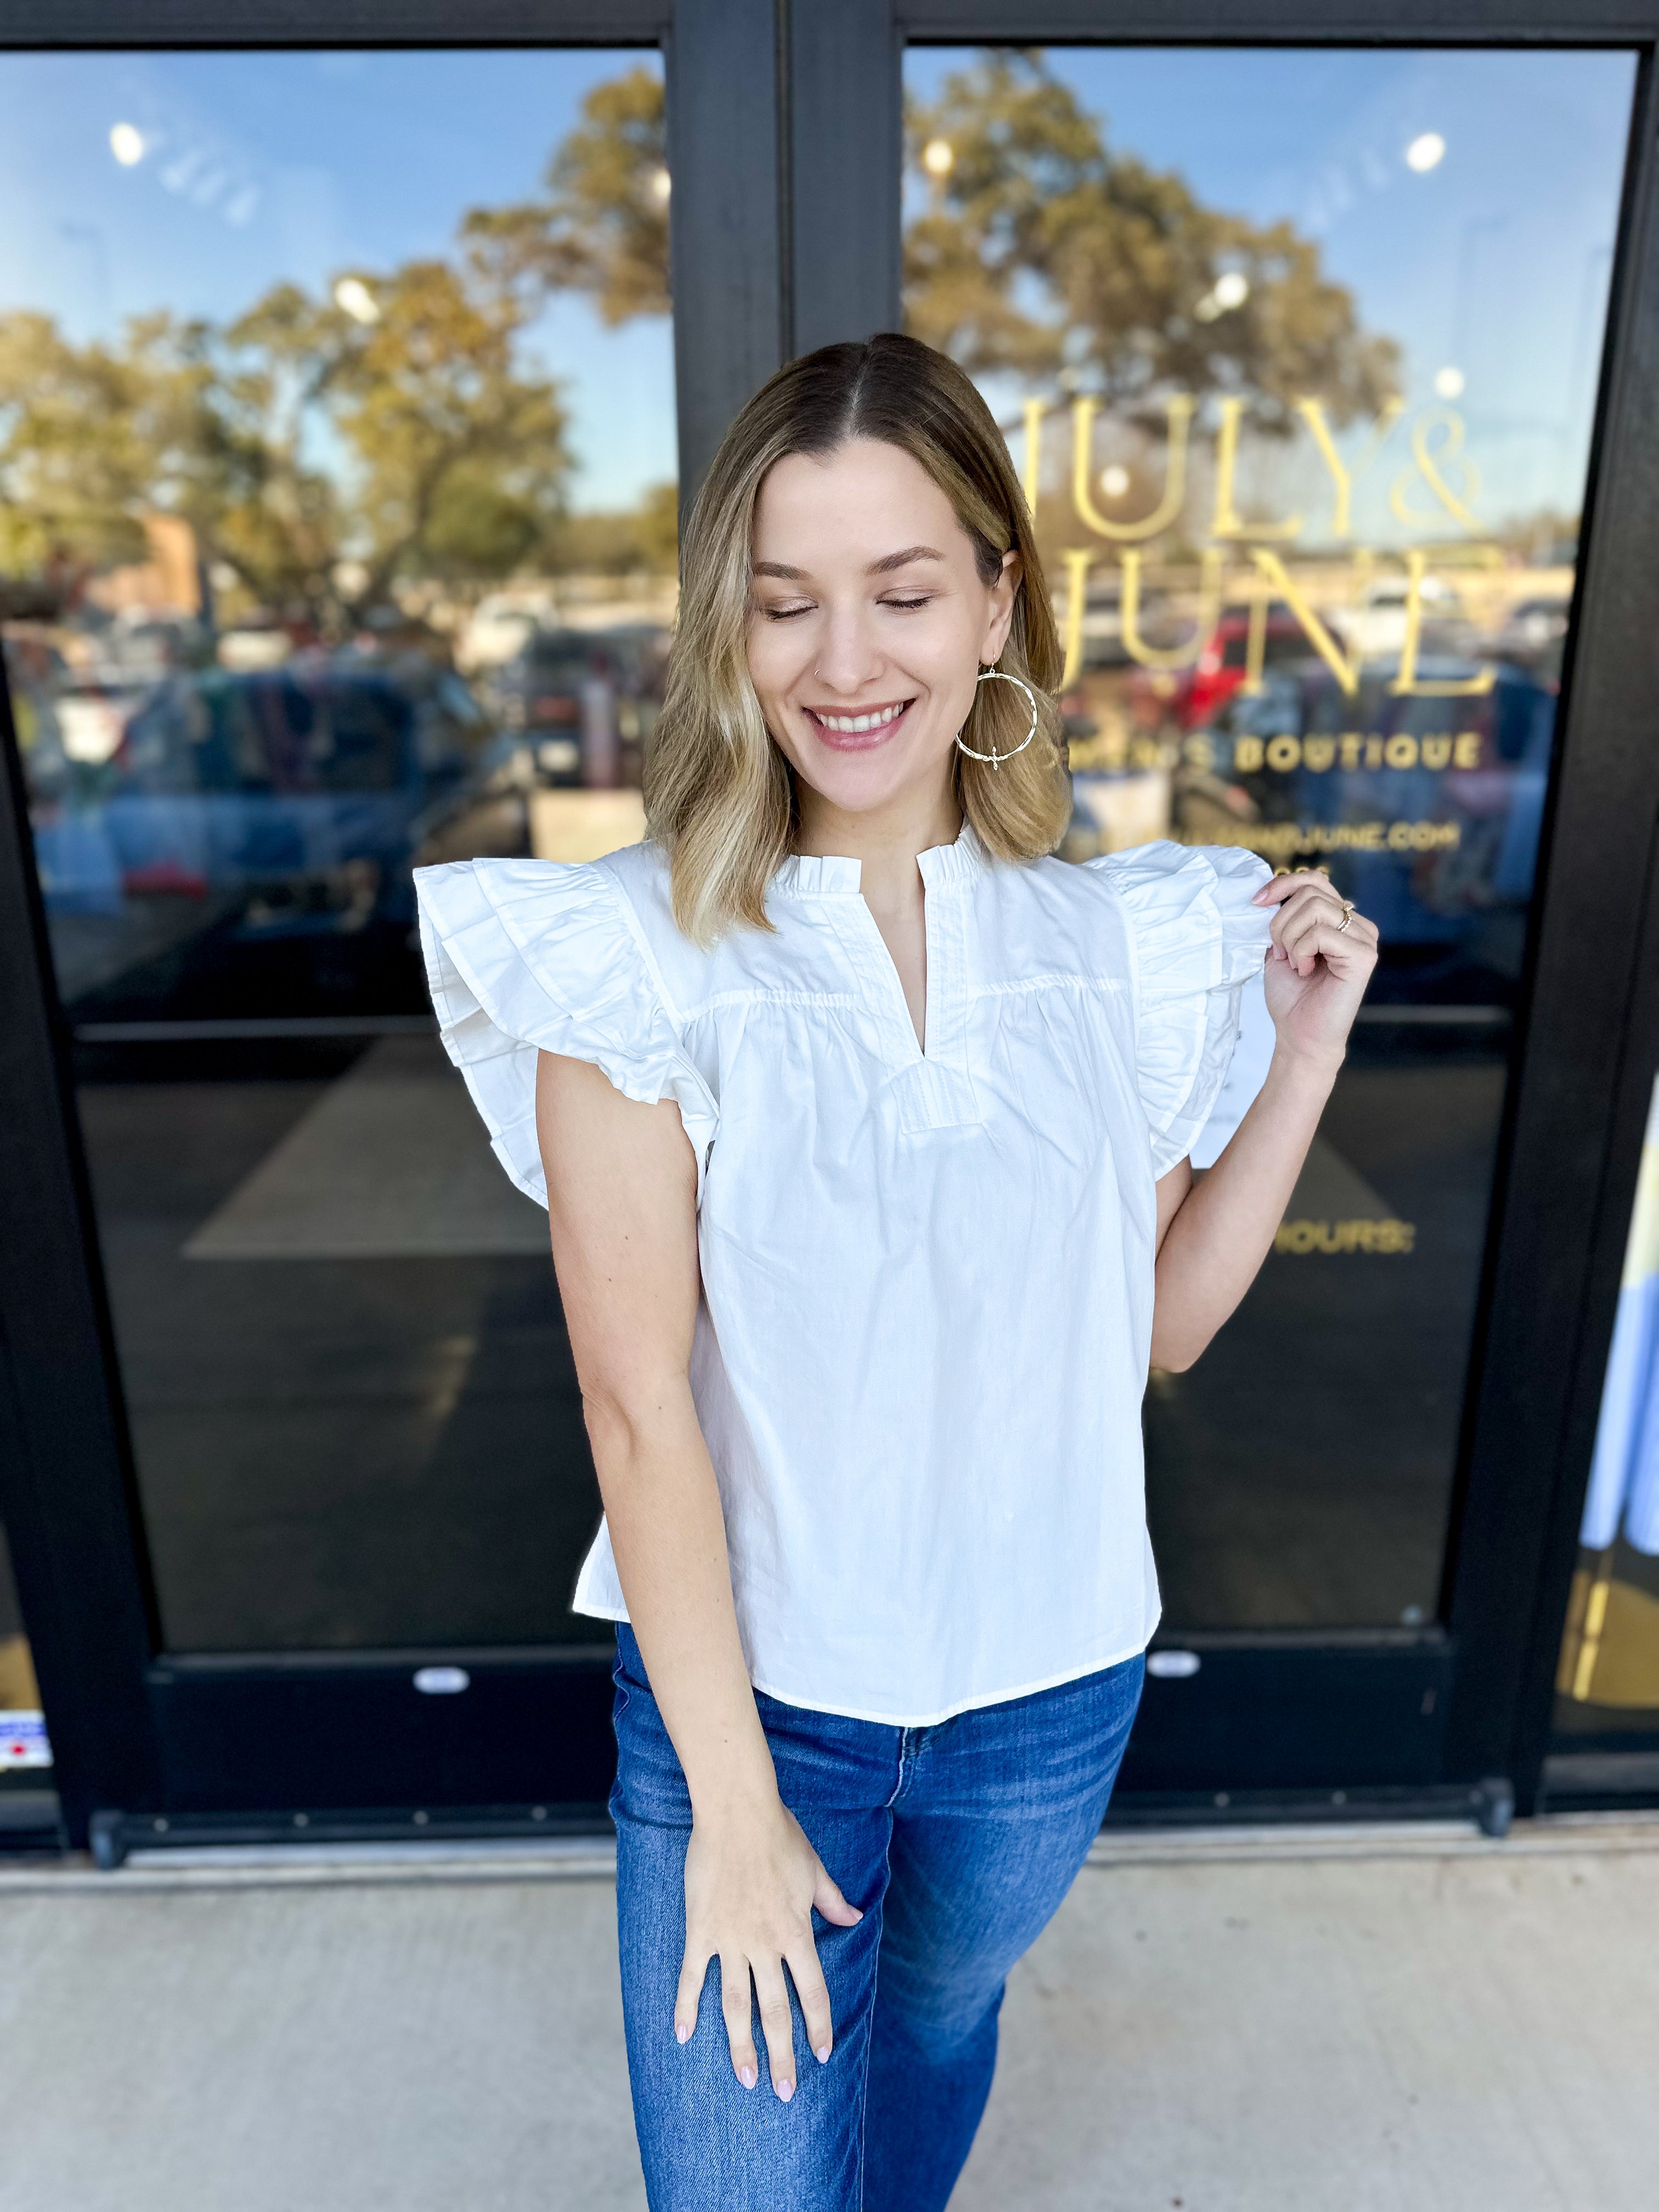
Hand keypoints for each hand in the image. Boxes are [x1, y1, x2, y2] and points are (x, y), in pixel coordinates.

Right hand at [677, 1791, 861, 2100]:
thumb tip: (855, 1916)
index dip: (818, 2026)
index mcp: (796, 1931)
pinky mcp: (700, 1930)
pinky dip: (685, 2006)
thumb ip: (832, 1899)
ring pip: (736, 2004)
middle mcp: (765, 1943)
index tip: (820, 2056)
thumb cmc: (779, 1834)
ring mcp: (730, 1940)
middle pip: (775, 2010)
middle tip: (781, 2092)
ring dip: (740, 2045)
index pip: (812, 1991)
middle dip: (781, 2054)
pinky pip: (692, 1975)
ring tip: (745, 2078)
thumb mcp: (814, 1868)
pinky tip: (682, 2035)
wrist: (737, 1811)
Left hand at [1252, 869, 1378, 1067]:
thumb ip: (1284, 916)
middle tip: (1280, 953)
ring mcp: (1365, 939)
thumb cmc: (1292, 995)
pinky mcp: (1364, 955)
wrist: (1299, 1035)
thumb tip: (1270, 890)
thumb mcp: (1280, 945)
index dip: (1282, 884)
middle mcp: (1358, 925)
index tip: (1256, 902)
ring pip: (1314, 909)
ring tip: (1293, 963)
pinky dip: (1301, 951)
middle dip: (1280, 922)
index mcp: (1341, 919)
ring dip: (1289, 937)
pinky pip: (1320, 933)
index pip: (1315, 879)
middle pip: (1310, 892)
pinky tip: (1305, 971)